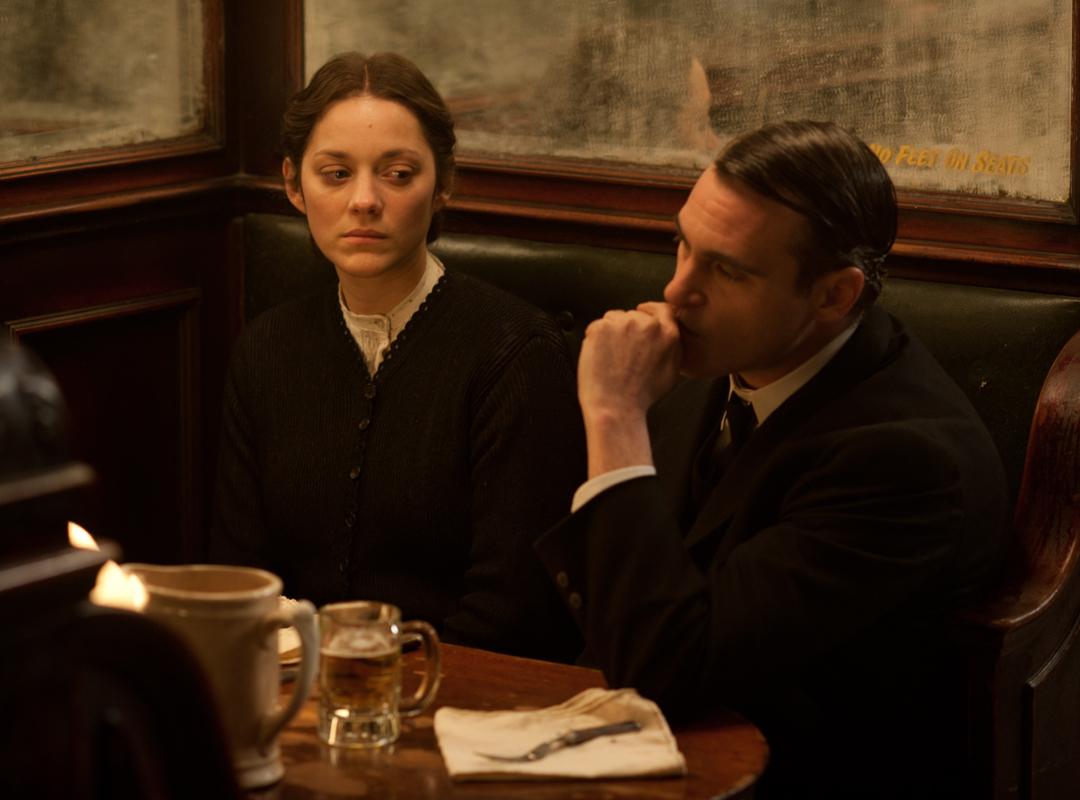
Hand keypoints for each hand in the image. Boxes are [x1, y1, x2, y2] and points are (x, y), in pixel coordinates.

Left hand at [576, 303, 681, 475]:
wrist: (615, 407)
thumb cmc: (640, 397)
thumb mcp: (672, 373)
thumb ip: (673, 348)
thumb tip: (668, 338)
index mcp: (668, 334)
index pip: (662, 309)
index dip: (650, 311)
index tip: (644, 313)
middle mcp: (647, 325)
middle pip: (634, 315)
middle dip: (628, 329)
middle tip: (623, 353)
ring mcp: (623, 324)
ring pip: (614, 318)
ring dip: (611, 332)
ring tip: (612, 358)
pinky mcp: (602, 327)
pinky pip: (596, 326)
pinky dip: (595, 338)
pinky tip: (601, 357)